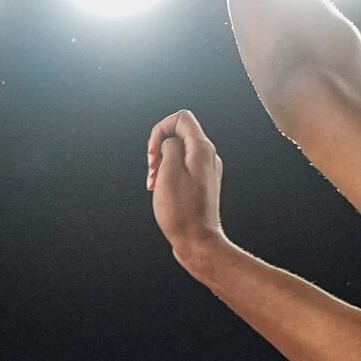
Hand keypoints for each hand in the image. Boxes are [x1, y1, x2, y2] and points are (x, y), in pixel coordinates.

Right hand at [147, 109, 226, 259]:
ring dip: (161, 164)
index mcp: (201, 149)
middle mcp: (208, 156)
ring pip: (179, 153)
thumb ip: (169, 147)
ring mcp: (206, 171)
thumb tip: (170, 142)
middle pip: (179, 135)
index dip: (160, 129)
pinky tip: (162, 192)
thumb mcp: (168, 173)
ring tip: (154, 185)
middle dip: (159, 149)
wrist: (198, 242)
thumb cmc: (181, 212)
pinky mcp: (202, 184)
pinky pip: (183, 168)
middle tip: (152, 172)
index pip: (181, 118)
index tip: (152, 152)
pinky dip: (169, 175)